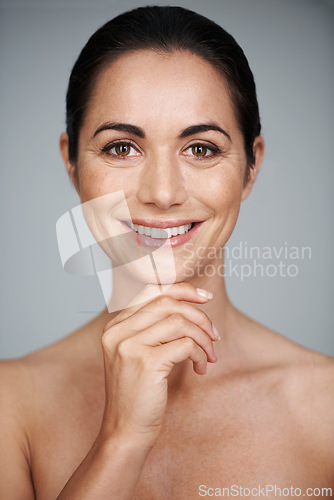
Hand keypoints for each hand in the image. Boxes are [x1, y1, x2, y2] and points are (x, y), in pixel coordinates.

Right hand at [100, 283, 218, 446]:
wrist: (125, 431)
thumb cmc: (138, 394)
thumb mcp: (139, 354)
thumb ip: (154, 328)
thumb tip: (188, 304)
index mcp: (115, 326)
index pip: (151, 291)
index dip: (182, 289)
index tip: (204, 297)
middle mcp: (118, 331)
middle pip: (167, 303)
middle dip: (198, 315)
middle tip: (214, 335)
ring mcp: (129, 345)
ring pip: (180, 322)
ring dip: (203, 338)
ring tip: (209, 356)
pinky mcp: (146, 361)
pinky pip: (186, 344)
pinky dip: (200, 354)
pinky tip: (200, 368)